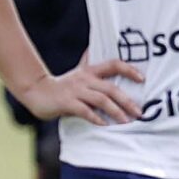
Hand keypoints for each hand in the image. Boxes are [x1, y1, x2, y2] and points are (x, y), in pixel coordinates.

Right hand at [17, 57, 144, 125]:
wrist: (35, 91)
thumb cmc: (63, 85)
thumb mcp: (79, 72)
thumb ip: (91, 66)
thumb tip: (101, 53)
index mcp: (90, 71)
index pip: (113, 64)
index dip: (129, 69)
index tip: (143, 78)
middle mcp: (85, 79)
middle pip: (111, 88)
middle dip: (127, 101)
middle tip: (140, 112)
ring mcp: (75, 91)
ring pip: (101, 100)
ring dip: (116, 112)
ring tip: (126, 122)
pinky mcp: (66, 103)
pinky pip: (84, 111)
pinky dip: (96, 118)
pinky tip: (105, 125)